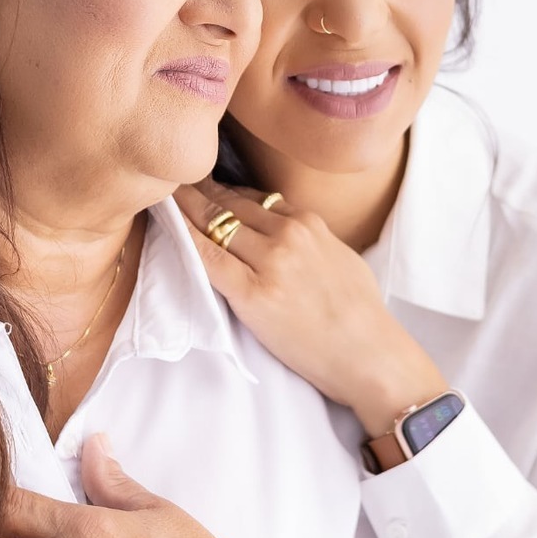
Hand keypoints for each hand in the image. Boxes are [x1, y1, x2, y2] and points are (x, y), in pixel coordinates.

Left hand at [174, 179, 447, 437]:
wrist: (371, 356)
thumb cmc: (361, 314)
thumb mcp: (341, 256)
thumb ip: (311, 237)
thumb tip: (285, 228)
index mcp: (310, 223)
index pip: (255, 196)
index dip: (225, 190)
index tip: (204, 185)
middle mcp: (289, 234)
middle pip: (231, 203)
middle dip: (199, 190)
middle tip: (174, 181)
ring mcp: (271, 262)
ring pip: (216, 223)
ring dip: (187, 208)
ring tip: (165, 197)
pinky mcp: (253, 294)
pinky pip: (209, 259)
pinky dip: (185, 238)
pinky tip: (169, 226)